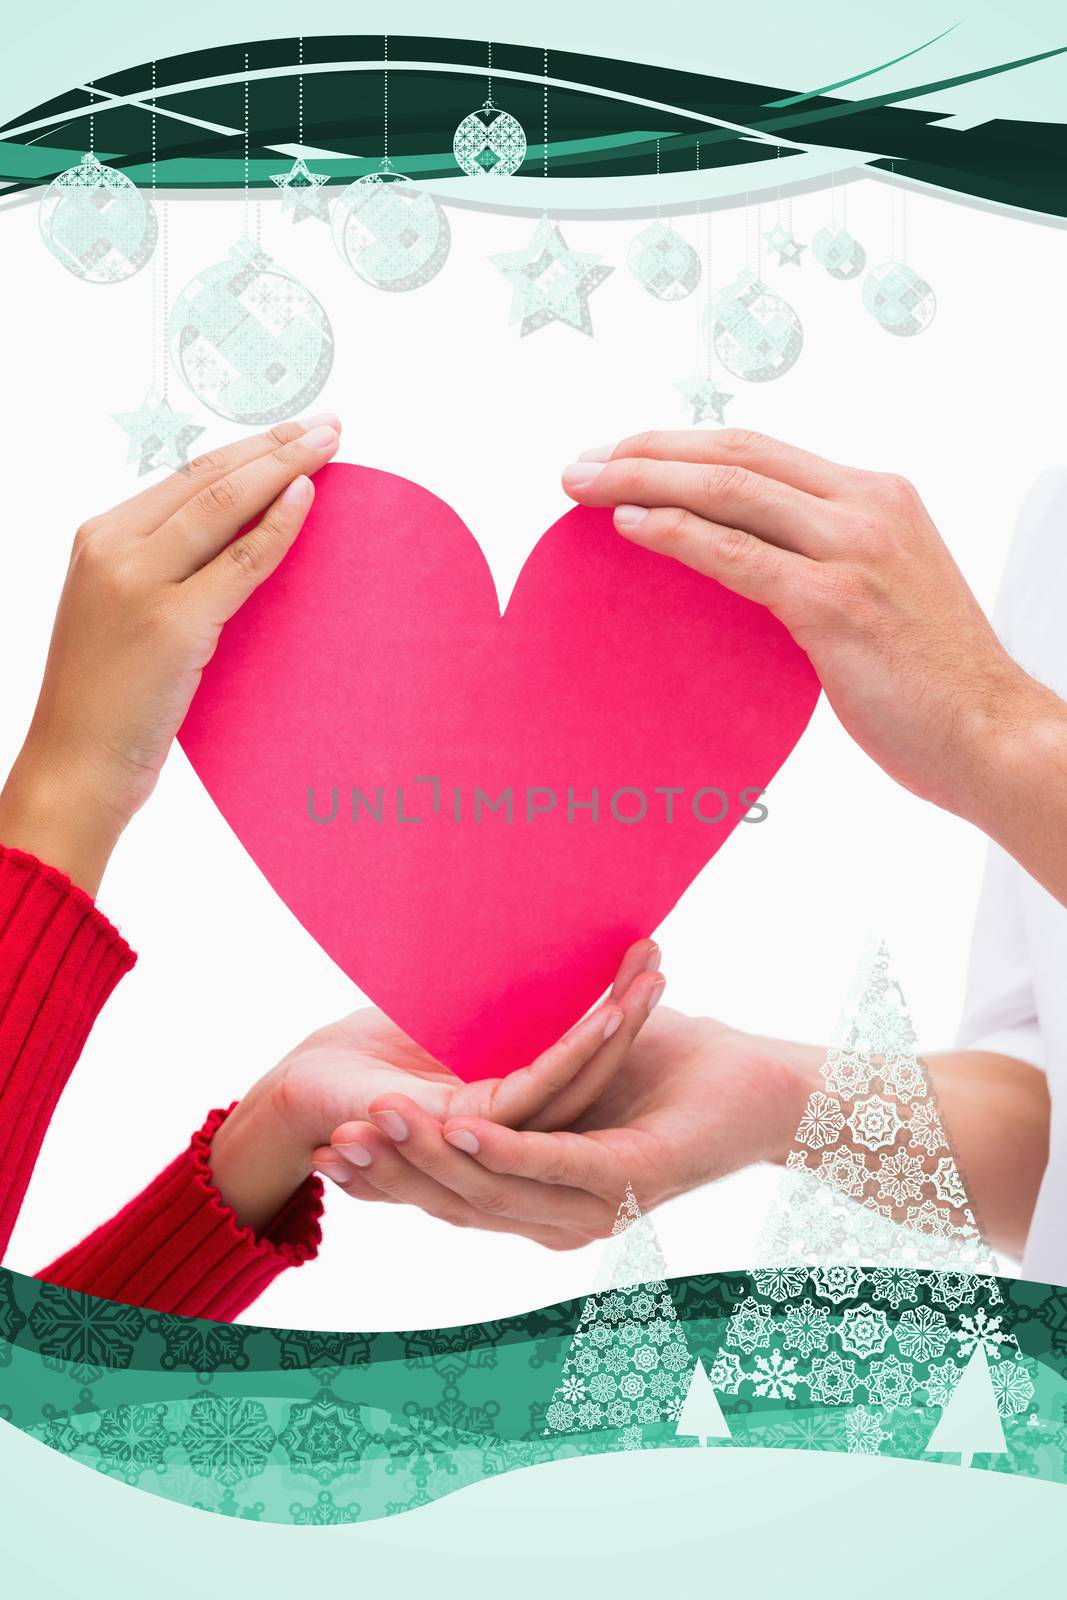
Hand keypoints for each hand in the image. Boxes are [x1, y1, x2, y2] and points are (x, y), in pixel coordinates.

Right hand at [0, 415, 341, 892]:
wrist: (74, 768)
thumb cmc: (104, 704)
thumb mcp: (124, 619)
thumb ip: (165, 576)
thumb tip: (236, 544)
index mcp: (98, 540)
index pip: (185, 478)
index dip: (244, 450)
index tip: (290, 434)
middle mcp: (113, 549)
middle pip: (208, 479)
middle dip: (274, 444)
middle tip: (328, 424)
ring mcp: (140, 584)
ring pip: (224, 505)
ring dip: (286, 467)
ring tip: (331, 443)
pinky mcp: (173, 624)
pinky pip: (241, 562)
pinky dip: (279, 525)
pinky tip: (309, 496)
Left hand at [208, 939, 665, 1243]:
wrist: (300, 1092)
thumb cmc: (361, 1061)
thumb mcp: (438, 1024)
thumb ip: (488, 1013)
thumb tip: (526, 947)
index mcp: (509, 1106)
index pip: (585, 1065)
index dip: (620, 1017)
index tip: (652, 963)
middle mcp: (511, 1131)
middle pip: (595, 1078)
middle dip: (633, 1013)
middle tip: (663, 959)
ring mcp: (495, 1137)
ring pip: (579, 1085)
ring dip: (617, 1027)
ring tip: (653, 977)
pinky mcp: (470, 1129)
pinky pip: (536, 1093)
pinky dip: (578, 1050)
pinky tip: (611, 1012)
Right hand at [322, 1006, 814, 1248]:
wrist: (757, 1088)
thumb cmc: (662, 1066)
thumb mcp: (562, 1068)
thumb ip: (508, 1070)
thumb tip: (441, 1051)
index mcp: (536, 1194)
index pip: (442, 1193)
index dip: (383, 1177)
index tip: (321, 1150)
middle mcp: (557, 1213)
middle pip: (453, 1200)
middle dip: (388, 1173)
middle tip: (328, 1144)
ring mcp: (593, 1204)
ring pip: (492, 1189)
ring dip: (431, 1159)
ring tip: (376, 1125)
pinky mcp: (628, 1179)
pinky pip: (555, 1166)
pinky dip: (506, 1151)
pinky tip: (463, 1128)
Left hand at [561, 429, 1055, 820]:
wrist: (992, 735)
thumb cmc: (931, 680)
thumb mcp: (881, 591)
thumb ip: (822, 561)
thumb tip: (743, 560)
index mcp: (876, 496)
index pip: (758, 449)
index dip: (681, 444)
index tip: (623, 454)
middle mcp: (867, 508)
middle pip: (733, 454)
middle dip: (645, 451)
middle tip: (579, 464)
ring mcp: (854, 552)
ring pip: (727, 490)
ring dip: (642, 481)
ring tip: (583, 487)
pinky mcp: (836, 604)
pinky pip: (736, 555)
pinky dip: (675, 534)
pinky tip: (630, 529)